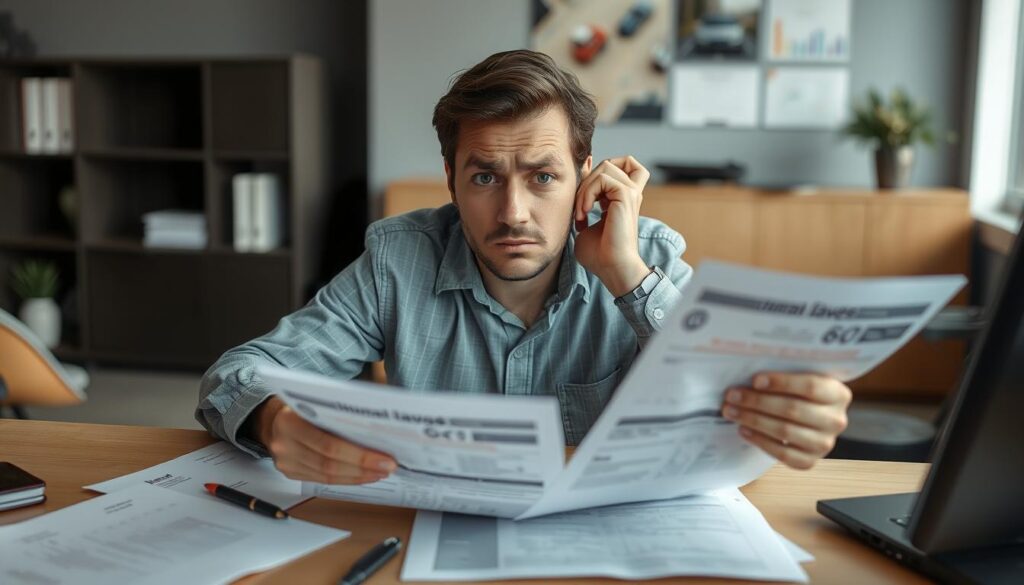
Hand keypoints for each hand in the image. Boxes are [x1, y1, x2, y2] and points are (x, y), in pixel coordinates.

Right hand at [252, 396, 397, 483]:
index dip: (360, 454)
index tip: (386, 458)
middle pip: (329, 462)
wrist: (273, 418)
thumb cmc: (304, 406)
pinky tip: (363, 475)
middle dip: (363, 467)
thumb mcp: (317, 401)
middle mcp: (284, 443)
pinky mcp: (289, 473)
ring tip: (380, 472)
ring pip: (327, 475)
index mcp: (290, 420)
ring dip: (357, 476)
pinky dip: (346, 479)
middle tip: (388, 467)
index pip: (329, 443)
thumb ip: (339, 412)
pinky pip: (321, 480)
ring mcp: (285, 462)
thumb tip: (377, 429)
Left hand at [573, 156, 651, 296]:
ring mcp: (631, 193)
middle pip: (608, 163)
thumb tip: (575, 186)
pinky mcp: (627, 196)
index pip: (619, 166)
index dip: (599, 171)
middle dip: (586, 181)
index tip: (584, 196)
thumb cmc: (599, 255)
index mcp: (622, 199)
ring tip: (580, 212)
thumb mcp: (584, 223)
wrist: (612, 269)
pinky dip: (588, 194)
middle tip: (577, 208)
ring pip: (605, 167)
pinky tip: (584, 213)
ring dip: (585, 188)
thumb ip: (582, 203)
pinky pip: (603, 179)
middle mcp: (630, 193)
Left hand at [721, 373, 851, 469]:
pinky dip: (760, 441)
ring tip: (732, 411)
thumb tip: (748, 369)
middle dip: (757, 402)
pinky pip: (783, 454)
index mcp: (838, 394)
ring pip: (785, 431)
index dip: (781, 383)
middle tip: (732, 396)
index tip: (755, 380)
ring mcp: (824, 443)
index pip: (811, 386)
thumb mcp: (800, 378)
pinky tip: (743, 429)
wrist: (809, 421)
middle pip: (793, 410)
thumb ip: (785, 373)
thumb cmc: (799, 394)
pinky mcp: (810, 461)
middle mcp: (836, 420)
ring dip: (753, 420)